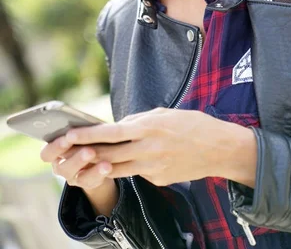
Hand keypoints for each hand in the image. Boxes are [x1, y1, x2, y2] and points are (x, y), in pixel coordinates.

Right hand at [40, 135, 113, 188]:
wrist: (98, 152)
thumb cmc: (86, 134)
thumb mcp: (81, 131)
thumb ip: (79, 130)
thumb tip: (85, 124)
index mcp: (54, 151)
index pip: (46, 154)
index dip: (55, 147)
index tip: (67, 138)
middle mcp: (60, 166)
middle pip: (61, 168)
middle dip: (77, 159)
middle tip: (90, 151)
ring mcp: (72, 177)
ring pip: (77, 177)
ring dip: (92, 170)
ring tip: (105, 163)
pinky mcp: (87, 183)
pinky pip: (92, 182)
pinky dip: (100, 174)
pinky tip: (108, 166)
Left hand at [65, 108, 256, 186]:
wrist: (219, 148)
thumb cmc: (194, 124)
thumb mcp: (165, 113)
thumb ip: (140, 119)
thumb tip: (121, 124)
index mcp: (149, 127)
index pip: (110, 132)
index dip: (88, 135)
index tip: (69, 135)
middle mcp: (148, 149)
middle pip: (109, 154)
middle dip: (86, 153)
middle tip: (68, 153)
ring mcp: (153, 168)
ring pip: (118, 169)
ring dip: (101, 165)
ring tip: (88, 161)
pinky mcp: (158, 180)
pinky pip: (137, 173)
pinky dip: (131, 167)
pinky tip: (132, 161)